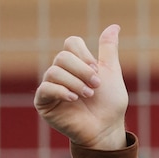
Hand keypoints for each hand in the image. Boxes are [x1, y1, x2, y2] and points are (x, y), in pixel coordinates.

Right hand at [34, 24, 127, 150]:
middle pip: (63, 56)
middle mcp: (60, 72)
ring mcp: (50, 86)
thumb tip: (114, 26)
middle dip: (83, 71)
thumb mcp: (111, 73)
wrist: (107, 129)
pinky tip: (74, 99)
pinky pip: (46, 88)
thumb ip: (108, 50)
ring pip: (54, 71)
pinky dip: (62, 91)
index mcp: (75, 64)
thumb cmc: (110, 104)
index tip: (98, 71)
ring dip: (75, 83)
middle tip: (96, 86)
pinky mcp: (44, 102)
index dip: (84, 55)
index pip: (71, 43)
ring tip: (88, 95)